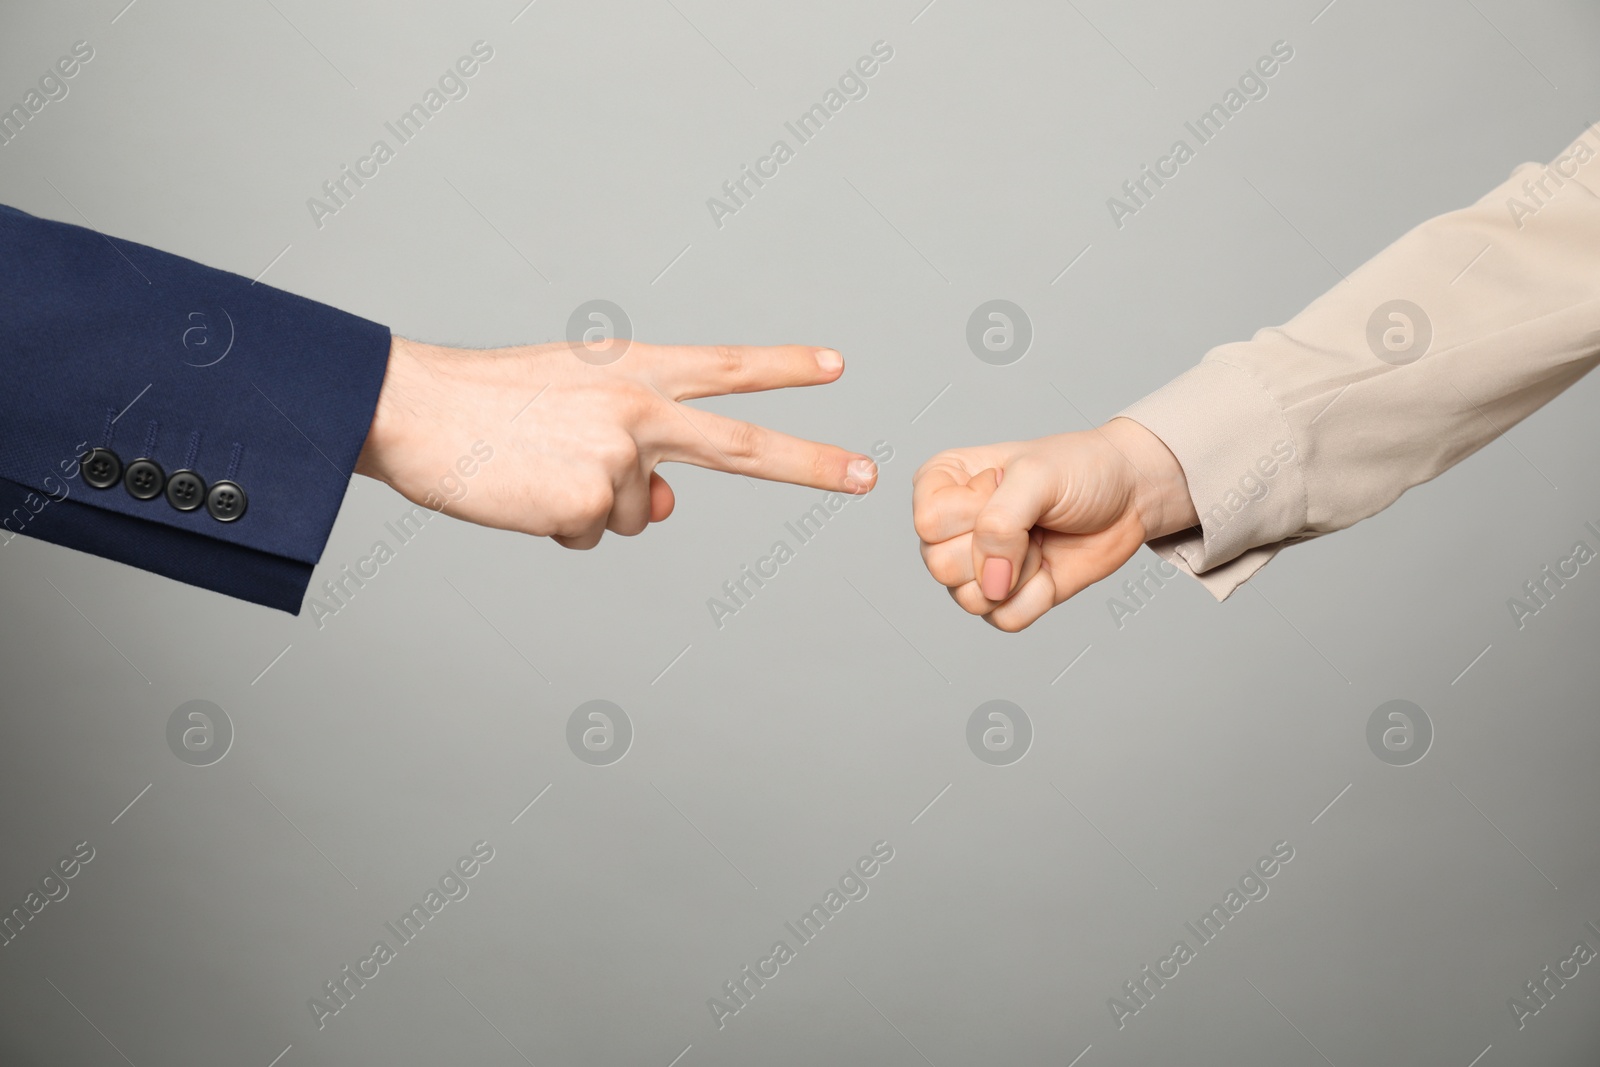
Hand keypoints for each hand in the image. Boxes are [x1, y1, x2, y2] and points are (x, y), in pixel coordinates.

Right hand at [355, 336, 877, 548]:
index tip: (835, 365)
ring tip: (537, 468)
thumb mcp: (575, 401)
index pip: (725, 366)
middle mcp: (640, 408)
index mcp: (634, 370)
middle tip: (868, 476)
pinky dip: (560, 526)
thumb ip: (636, 443)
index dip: (782, 365)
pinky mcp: (593, 503)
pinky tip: (526, 492)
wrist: (418, 409)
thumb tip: (670, 508)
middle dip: (811, 462)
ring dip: (592, 505)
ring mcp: (622, 458)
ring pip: (638, 514)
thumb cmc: (492, 403)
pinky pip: (594, 535)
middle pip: (744, 445)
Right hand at [911, 418, 1197, 630]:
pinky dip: (1035, 599)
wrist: (1128, 497)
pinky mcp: (1005, 597)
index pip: (929, 523)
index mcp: (942, 483)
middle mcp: (951, 527)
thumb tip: (991, 582)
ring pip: (967, 599)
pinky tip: (1047, 568)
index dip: (973, 512)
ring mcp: (975, 566)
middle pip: (940, 566)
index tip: (1004, 485)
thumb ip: (1001, 520)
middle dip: (997, 548)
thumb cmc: (1081, 470)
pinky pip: (1002, 620)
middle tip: (1028, 519)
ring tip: (1038, 541)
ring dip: (1018, 574)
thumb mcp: (1038, 474)